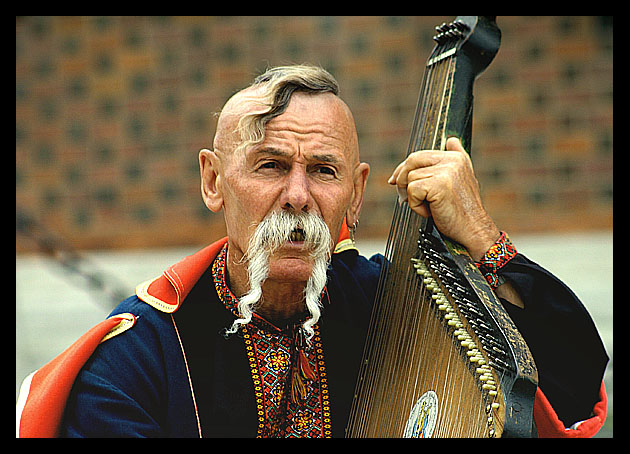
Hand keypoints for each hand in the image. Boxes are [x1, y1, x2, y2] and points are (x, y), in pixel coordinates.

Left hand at [387, 137, 499, 260]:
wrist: (473, 230)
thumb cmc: (462, 210)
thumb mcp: (463, 178)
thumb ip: (456, 158)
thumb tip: (451, 141)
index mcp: (457, 157)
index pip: (420, 155)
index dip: (404, 168)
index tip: (395, 180)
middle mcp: (452, 161)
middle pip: (412, 161)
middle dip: (401, 178)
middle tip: (403, 196)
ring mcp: (447, 171)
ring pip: (410, 178)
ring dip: (413, 197)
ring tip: (430, 207)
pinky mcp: (439, 184)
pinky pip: (412, 190)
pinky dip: (416, 205)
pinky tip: (430, 212)